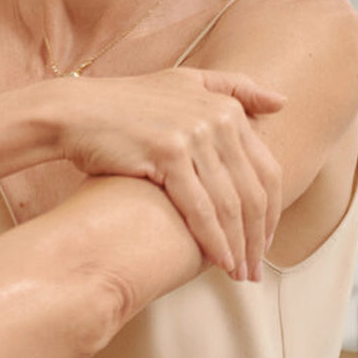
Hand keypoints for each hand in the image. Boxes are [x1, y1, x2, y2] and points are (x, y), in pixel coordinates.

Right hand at [57, 68, 284, 279]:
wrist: (74, 111)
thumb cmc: (127, 104)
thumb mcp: (185, 82)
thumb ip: (236, 88)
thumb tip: (282, 101)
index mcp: (226, 107)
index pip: (267, 169)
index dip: (271, 213)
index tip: (264, 244)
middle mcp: (217, 118)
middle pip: (252, 191)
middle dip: (258, 237)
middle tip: (257, 271)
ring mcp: (193, 134)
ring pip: (230, 203)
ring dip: (239, 245)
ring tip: (240, 275)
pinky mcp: (167, 152)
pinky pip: (200, 207)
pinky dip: (214, 239)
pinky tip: (220, 262)